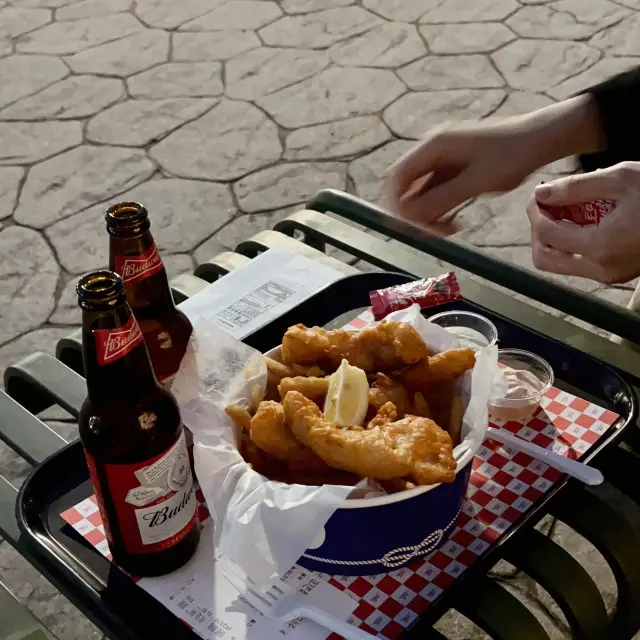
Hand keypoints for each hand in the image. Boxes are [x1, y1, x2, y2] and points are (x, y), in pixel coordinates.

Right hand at [387, 96, 603, 226]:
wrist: (542, 139)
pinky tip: (455, 223)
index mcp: (434, 146)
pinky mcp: (454, 169)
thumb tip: (409, 217)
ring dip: (430, 215)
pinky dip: (442, 210)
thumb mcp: (476, 182)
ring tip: (450, 231)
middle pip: (408, 188)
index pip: (398, 176)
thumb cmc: (512, 155)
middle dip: (417, 214)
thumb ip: (440, 199)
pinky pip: (437, 194)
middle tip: (436, 234)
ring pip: (422, 194)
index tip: (407, 227)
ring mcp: (444, 160)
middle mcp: (434, 150)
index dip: (396, 203)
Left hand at [527, 162, 639, 283]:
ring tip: (564, 210)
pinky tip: (582, 219)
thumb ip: (575, 187)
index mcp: (600, 246)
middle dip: (538, 232)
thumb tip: (540, 193)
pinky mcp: (617, 274)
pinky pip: (580, 263)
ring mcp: (609, 275)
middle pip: (545, 260)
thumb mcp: (622, 178)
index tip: (538, 196)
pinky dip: (572, 243)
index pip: (546, 235)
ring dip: (554, 238)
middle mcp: (601, 268)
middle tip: (545, 207)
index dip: (535, 213)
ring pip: (560, 264)